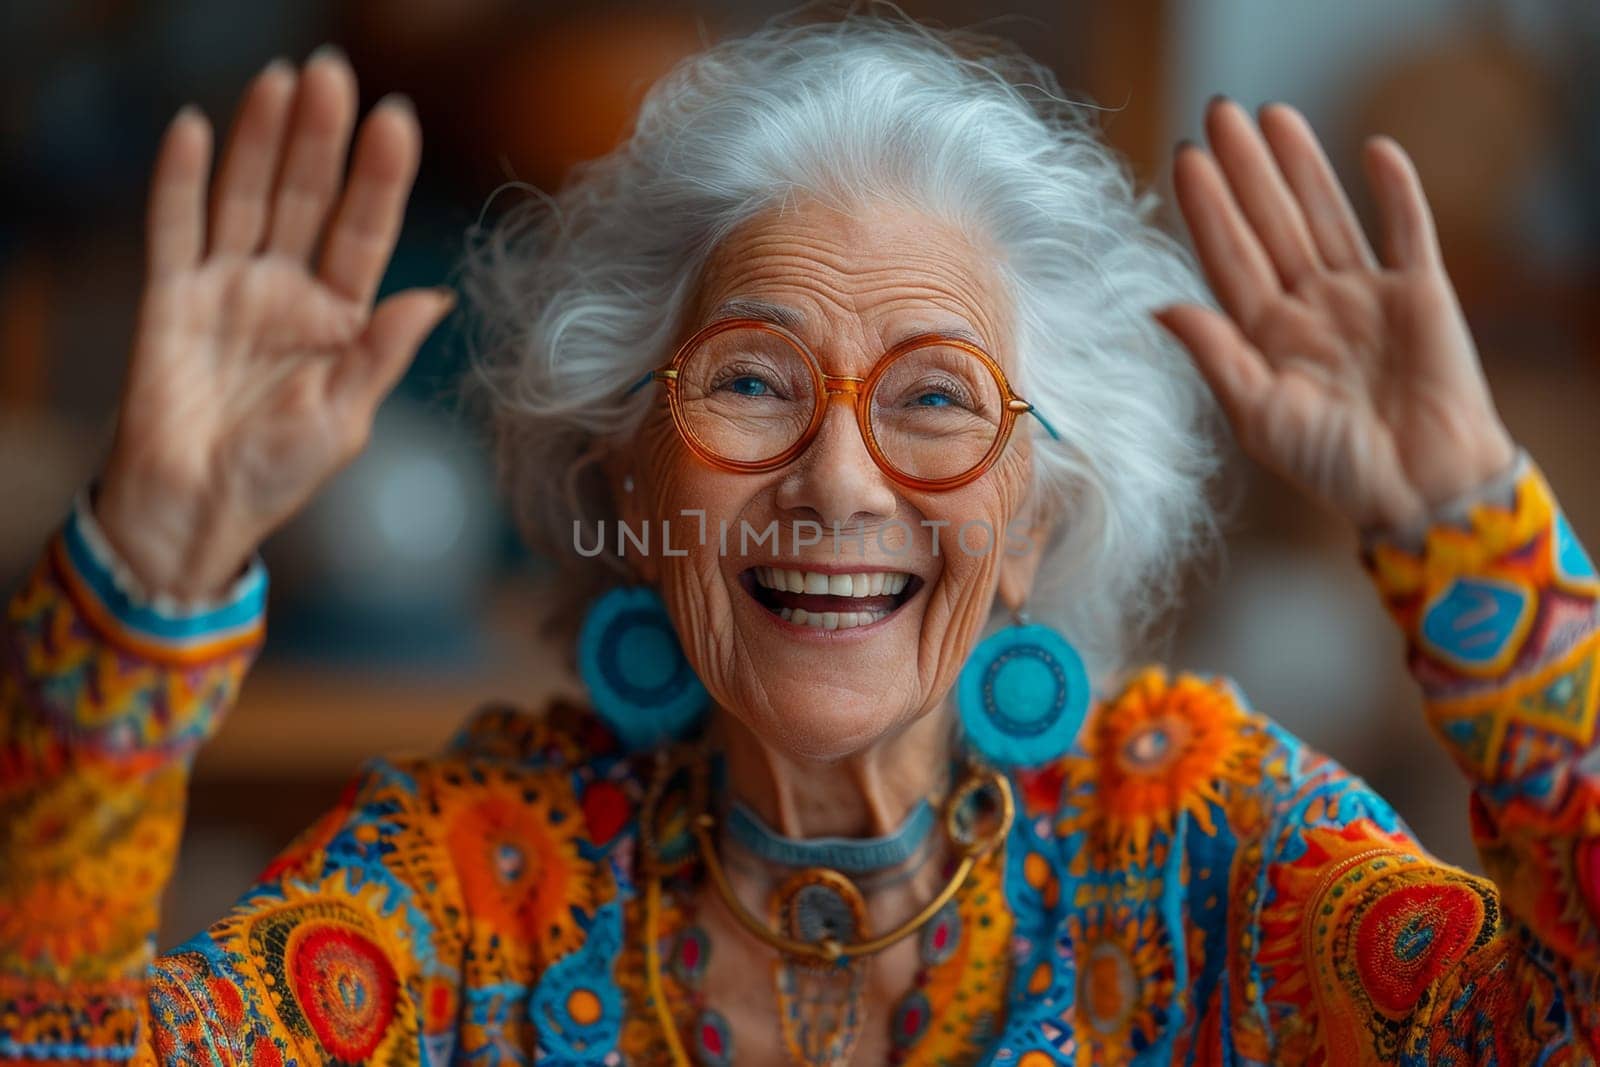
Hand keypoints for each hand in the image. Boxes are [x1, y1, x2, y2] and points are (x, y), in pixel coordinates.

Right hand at [97, 49, 452, 599]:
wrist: (196, 512)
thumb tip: (435, 297)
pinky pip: (175, 229)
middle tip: (331, 73)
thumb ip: (381, 354)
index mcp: (342, 316)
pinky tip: (195, 129)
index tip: (395, 121)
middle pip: (307, 197)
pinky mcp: (172, 298)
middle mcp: (288, 289)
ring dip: (259, 138)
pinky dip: (180, 181)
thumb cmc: (279, 475)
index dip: (379, 177)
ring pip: (246, 197)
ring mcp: (228, 287)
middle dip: (320, 136)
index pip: (364, 231)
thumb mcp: (345, 419)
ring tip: (277, 81)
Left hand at [1157, 98, 1516, 533]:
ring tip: (1274, 114)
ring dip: (1303, 165)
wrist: (1417, 489)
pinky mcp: (1420, 294)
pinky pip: (1407, 231)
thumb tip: (1159, 307)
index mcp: (1265, 335)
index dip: (1207, 209)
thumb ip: (1215, 355)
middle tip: (1219, 112)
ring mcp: (1364, 296)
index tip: (1184, 159)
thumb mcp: (1257, 414)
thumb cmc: (1332, 465)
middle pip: (1270, 222)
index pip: (1228, 258)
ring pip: (1326, 215)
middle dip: (1245, 169)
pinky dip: (1395, 192)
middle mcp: (1310, 306)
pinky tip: (1373, 150)